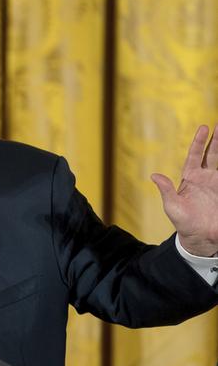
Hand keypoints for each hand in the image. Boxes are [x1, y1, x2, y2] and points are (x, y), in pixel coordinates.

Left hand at [151, 124, 217, 256]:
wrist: (201, 238)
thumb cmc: (183, 223)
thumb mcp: (172, 206)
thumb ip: (166, 190)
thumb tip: (153, 175)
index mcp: (190, 179)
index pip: (195, 156)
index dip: (199, 142)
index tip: (204, 128)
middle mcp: (205, 178)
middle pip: (212, 154)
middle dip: (216, 140)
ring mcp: (216, 184)